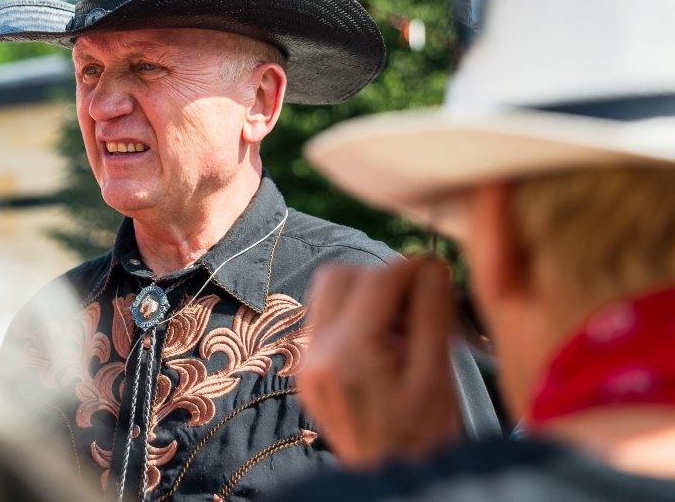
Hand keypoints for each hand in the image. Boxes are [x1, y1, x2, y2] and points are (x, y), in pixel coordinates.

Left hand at [297, 256, 461, 468]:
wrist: (392, 481)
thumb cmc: (422, 436)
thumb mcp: (437, 376)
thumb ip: (431, 314)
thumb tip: (430, 264)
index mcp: (349, 356)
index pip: (376, 279)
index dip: (409, 266)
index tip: (435, 269)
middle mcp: (316, 354)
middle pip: (340, 275)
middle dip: (381, 276)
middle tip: (415, 299)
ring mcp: (305, 362)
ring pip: (326, 292)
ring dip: (364, 291)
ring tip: (399, 321)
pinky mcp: (305, 369)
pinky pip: (324, 318)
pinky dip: (352, 313)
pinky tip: (381, 339)